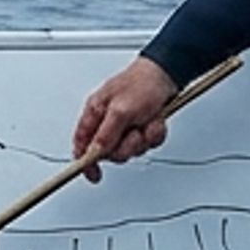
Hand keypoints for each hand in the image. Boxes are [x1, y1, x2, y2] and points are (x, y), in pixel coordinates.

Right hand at [70, 57, 180, 180]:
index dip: (84, 161)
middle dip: (127, 145)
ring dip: (143, 138)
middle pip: (110, 152)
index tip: (93, 174)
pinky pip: (147, 143)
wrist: (167, 74)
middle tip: (134, 132)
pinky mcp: (142, 127)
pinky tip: (155, 121)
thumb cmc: (141, 83)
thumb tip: (95, 152)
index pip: (82, 143)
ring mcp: (126, 125)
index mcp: (95, 113)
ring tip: (147, 121)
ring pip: (131, 149)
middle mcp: (108, 120)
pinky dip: (154, 134)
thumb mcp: (121, 110)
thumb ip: (106, 134)